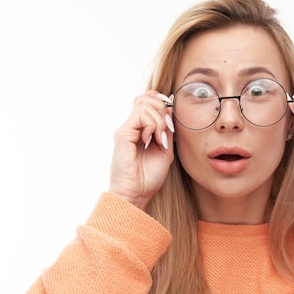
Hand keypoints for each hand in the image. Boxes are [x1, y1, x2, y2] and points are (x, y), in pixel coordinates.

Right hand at [108, 91, 174, 208]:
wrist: (135, 194)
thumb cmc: (148, 178)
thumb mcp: (165, 150)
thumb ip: (166, 131)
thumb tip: (170, 109)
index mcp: (139, 130)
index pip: (146, 101)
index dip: (160, 100)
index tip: (170, 114)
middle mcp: (130, 127)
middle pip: (146, 98)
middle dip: (163, 110)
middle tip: (166, 132)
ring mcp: (126, 129)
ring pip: (145, 105)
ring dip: (159, 120)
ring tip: (160, 139)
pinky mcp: (123, 134)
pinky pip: (141, 116)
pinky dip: (153, 125)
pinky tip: (152, 140)